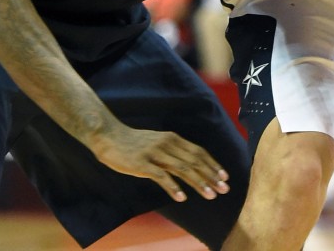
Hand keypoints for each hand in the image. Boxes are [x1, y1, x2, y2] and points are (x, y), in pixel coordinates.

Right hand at [91, 124, 230, 201]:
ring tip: (210, 195)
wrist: (109, 136)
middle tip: (224, 189)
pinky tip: (182, 197)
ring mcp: (155, 153)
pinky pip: (161, 176)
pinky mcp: (142, 164)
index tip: (224, 177)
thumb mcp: (158, 142)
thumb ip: (173, 151)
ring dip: (198, 183)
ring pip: (182, 169)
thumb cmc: (134, 142)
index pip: (198, 152)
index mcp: (173, 138)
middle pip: (194, 161)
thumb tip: (190, 164)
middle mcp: (167, 144)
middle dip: (211, 176)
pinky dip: (173, 187)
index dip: (213, 164)